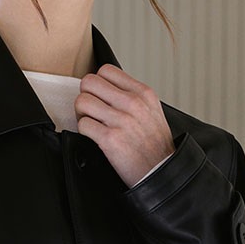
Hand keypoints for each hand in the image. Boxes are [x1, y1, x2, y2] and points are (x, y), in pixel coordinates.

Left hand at [74, 64, 175, 187]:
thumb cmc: (156, 145)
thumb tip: (105, 87)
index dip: (98, 83)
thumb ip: (132, 95)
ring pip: (82, 101)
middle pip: (89, 82)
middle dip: (86, 96)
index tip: (100, 96)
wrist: (162, 173)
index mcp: (143, 92)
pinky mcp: (110, 139)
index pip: (106, 70)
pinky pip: (82, 125)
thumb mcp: (152, 110)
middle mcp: (133, 103)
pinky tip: (95, 137)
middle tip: (92, 110)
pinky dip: (84, 131)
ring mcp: (121, 120)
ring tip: (92, 123)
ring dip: (82, 114)